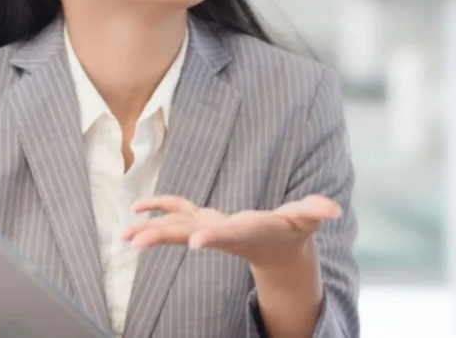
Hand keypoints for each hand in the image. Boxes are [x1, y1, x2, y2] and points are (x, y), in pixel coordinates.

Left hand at [122, 194, 339, 269]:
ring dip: (150, 230)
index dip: (213, 236)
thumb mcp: (308, 219)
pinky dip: (158, 208)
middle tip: (135, 243)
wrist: (278, 248)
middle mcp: (222, 233)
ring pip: (176, 227)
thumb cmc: (294, 229)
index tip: (195, 242)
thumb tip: (331, 208)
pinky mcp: (204, 220)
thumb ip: (316, 211)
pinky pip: (177, 213)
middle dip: (162, 238)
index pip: (228, 234)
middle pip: (189, 234)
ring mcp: (210, 228)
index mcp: (247, 231)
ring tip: (124, 234)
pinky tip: (137, 208)